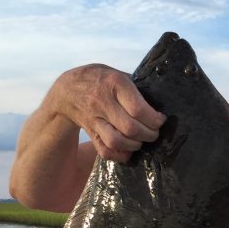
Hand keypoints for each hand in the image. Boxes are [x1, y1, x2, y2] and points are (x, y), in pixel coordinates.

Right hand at [44, 63, 165, 161]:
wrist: (68, 90)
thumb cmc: (99, 79)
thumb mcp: (116, 73)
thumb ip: (135, 87)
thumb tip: (158, 103)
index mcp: (114, 84)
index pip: (137, 108)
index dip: (154, 119)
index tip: (160, 120)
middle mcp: (102, 102)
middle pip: (130, 127)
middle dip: (148, 134)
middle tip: (154, 132)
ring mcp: (94, 119)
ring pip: (117, 141)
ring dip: (135, 145)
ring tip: (141, 140)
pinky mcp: (90, 133)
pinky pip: (104, 150)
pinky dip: (120, 155)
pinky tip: (128, 150)